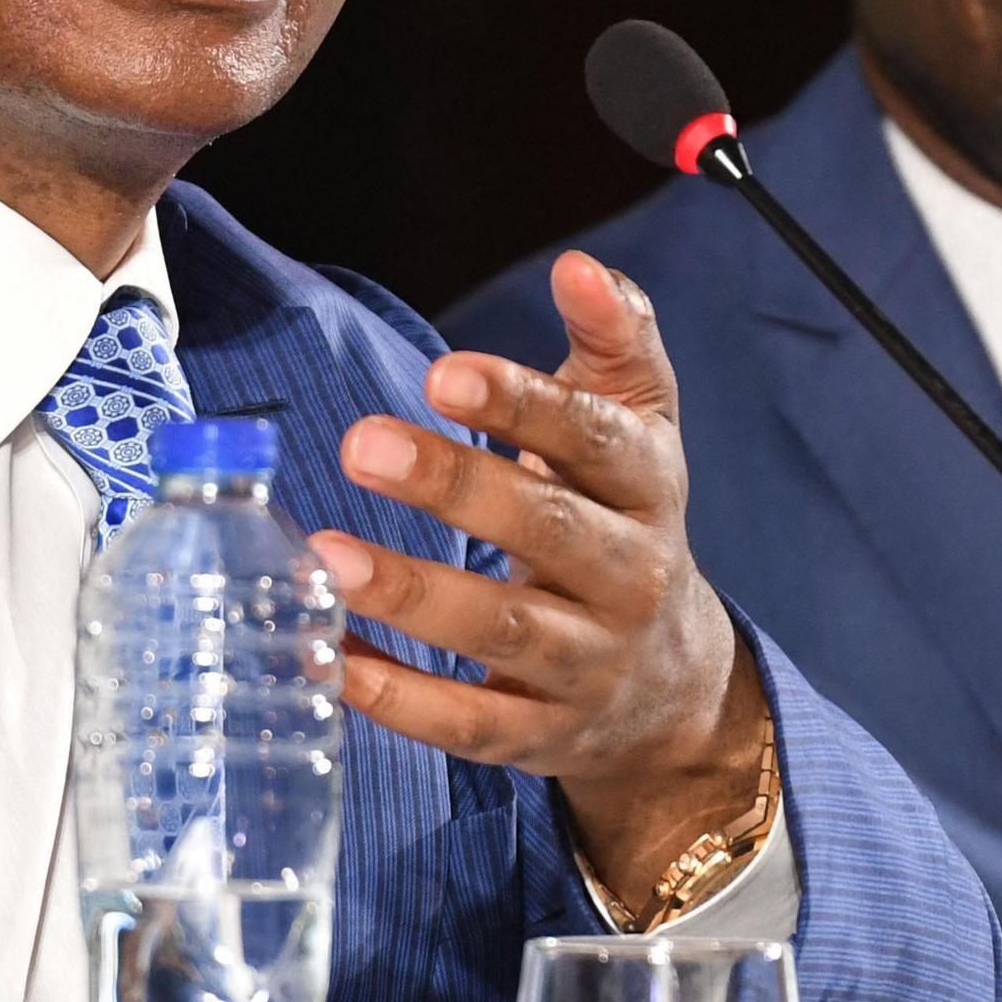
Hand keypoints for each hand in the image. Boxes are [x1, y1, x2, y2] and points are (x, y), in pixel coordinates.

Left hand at [311, 251, 768, 919]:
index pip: (594, 439)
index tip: (444, 375)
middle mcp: (630, 575)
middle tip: (361, 444)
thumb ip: (613, 338)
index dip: (523, 405)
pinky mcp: (542, 735)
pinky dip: (399, 698)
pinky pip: (470, 724)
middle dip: (454, 486)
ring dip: (414, 594)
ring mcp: (589, 662)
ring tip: (328, 556)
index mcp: (648, 485)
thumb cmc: (624, 520)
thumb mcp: (637, 425)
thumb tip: (581, 266)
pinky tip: (332, 657)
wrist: (673, 681)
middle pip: (547, 528)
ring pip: (504, 629)